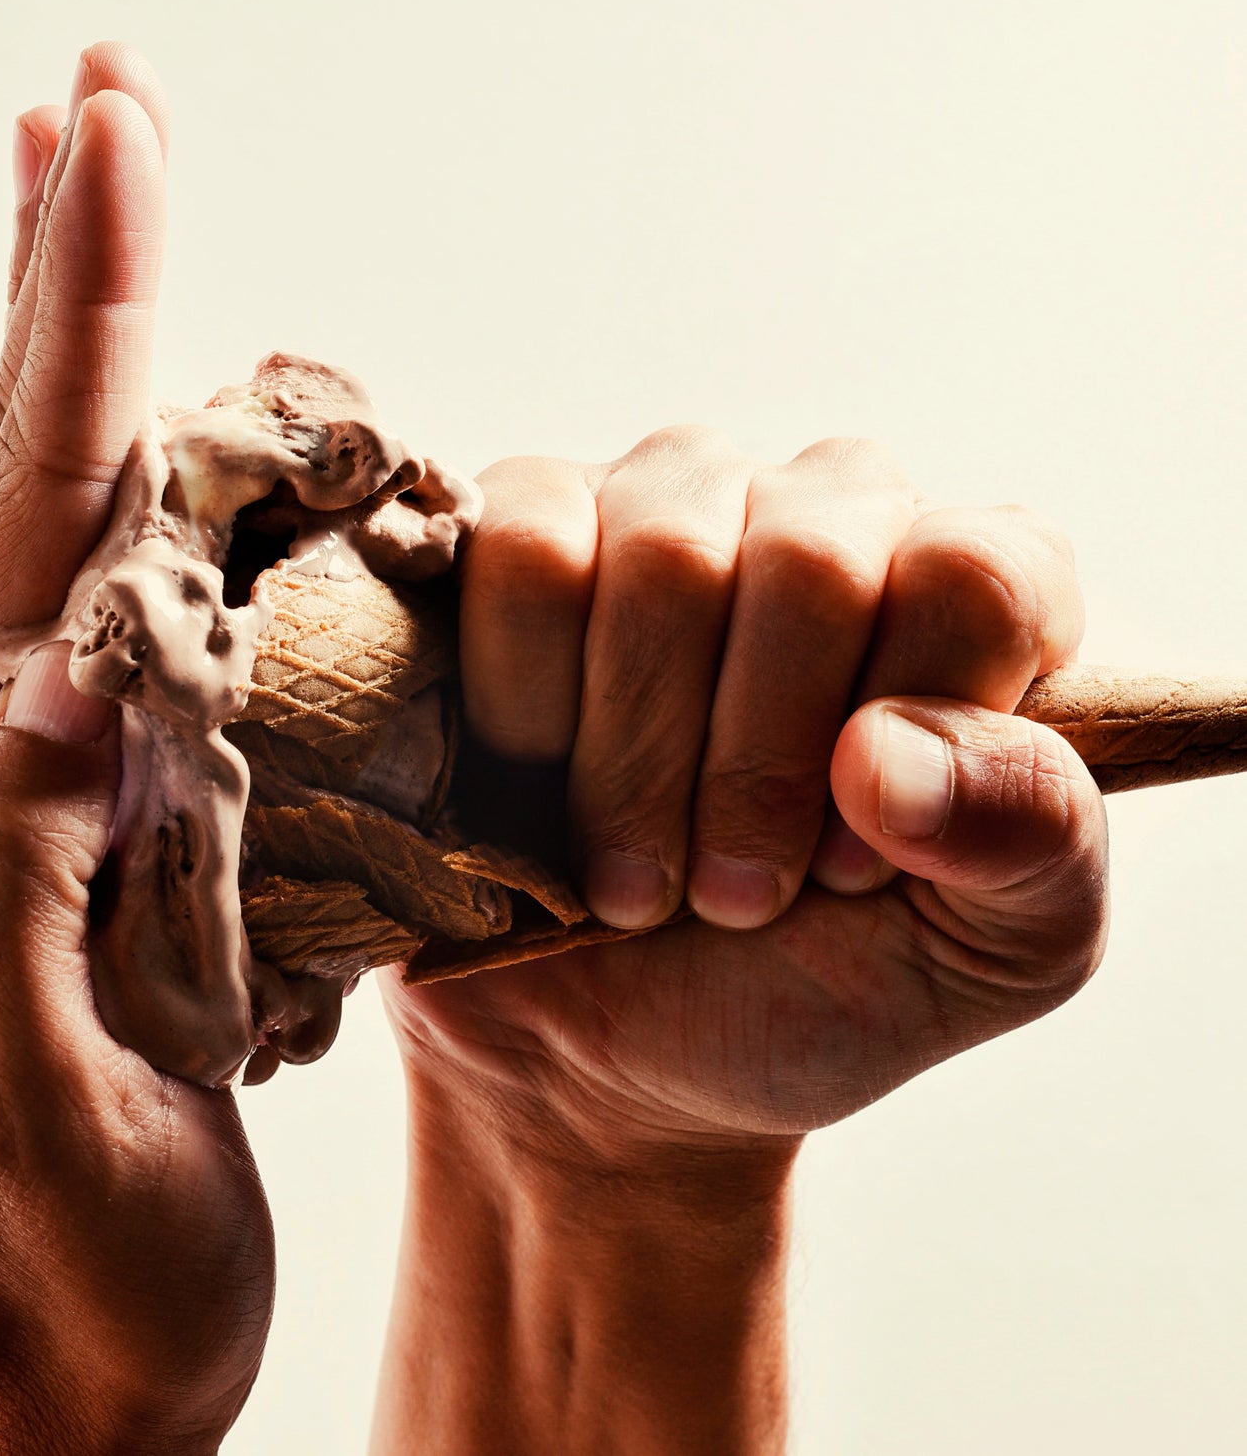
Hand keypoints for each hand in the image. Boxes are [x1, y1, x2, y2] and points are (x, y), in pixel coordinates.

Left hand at [0, 46, 269, 1453]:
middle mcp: (18, 750)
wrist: (88, 1350)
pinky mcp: (154, 816)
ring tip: (124, 216)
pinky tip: (214, 453)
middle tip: (98, 105)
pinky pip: (169, 622)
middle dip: (79, 275)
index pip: (38, 509)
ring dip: (120, 359)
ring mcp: (85, 776)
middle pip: (48, 468)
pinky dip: (189, 504)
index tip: (106, 140)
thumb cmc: (72, 1250)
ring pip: (99, 526)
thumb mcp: (32, 1090)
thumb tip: (80, 674)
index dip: (80, 316)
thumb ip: (16, 880)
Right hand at [384, 427, 1107, 1149]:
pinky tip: (536, 775)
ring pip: (662, 555)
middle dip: (754, 770)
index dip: (904, 729)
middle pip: (813, 559)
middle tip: (731, 897)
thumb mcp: (991, 951)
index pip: (974, 570)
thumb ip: (1031, 838)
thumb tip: (888, 748)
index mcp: (967, 593)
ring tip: (630, 871)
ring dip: (633, 759)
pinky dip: (524, 700)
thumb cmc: (815, 984)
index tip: (846, 869)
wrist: (613, 1047)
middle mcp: (826, 514)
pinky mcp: (521, 529)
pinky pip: (523, 554)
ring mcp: (665, 505)